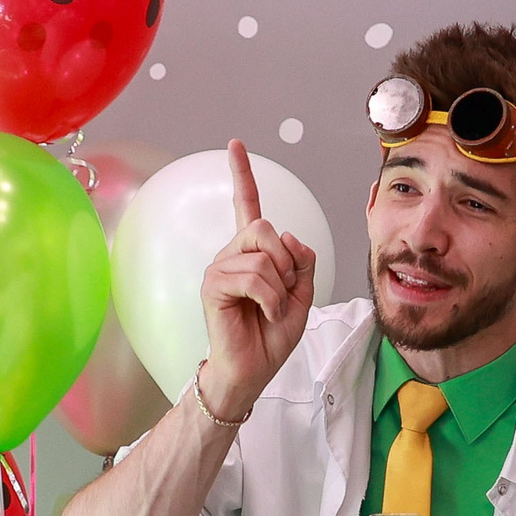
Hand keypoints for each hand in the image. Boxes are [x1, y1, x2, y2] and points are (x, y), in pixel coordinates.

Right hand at [198, 139, 318, 418]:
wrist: (252, 370)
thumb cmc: (270, 336)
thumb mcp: (302, 294)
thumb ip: (302, 261)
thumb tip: (291, 238)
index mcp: (252, 253)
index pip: (246, 206)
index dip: (242, 175)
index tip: (236, 145)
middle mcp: (231, 254)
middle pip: (265, 227)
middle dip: (286, 260)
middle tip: (283, 291)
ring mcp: (219, 268)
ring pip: (263, 254)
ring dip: (280, 286)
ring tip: (271, 308)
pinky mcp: (213, 286)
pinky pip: (254, 276)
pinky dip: (270, 299)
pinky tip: (264, 314)